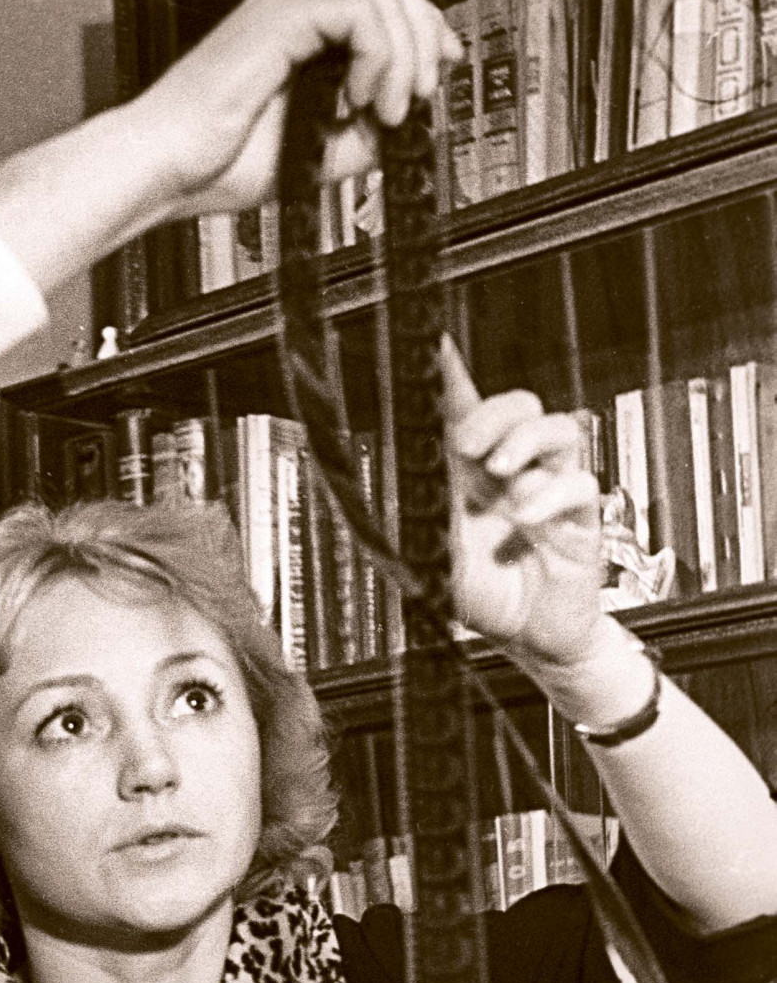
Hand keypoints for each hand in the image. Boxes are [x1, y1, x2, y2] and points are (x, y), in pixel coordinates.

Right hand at [132, 0, 461, 220]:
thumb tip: (412, 120)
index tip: (435, 80)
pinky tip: (360, 98)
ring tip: (387, 109)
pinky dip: (378, 56)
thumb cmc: (214, 164)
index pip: (381, 4)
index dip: (422, 33)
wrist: (165, 169)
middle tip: (417, 99)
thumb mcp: (316, 155)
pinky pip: (359, 11)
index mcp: (299, 38)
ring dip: (405, 52)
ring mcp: (284, 10)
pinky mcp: (277, 18)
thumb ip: (365, 133)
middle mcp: (294, 14)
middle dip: (424, 36)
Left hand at [443, 339, 603, 668]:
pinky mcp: (582, 518)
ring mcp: (552, 490)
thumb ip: (423, 512)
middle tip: (467, 447)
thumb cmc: (483, 594)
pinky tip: (527, 518)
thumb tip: (400, 471)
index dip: (452, 375)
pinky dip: (551, 496)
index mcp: (473, 473)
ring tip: (500, 473)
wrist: (527, 639)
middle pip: (520, 406)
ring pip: (560, 429)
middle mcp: (515, 472)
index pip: (466, 410)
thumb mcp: (436, 555)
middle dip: (493, 415)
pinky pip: (581, 486)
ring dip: (527, 442)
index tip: (433, 343)